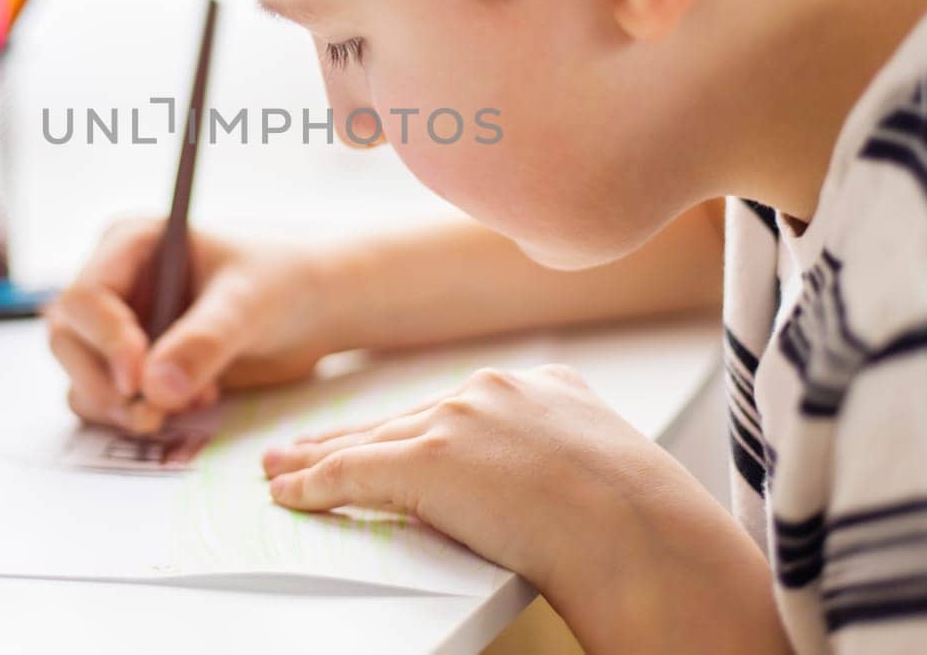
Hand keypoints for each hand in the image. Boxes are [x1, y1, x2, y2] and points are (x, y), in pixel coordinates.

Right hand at [45, 219, 339, 434]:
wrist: (312, 308)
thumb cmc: (282, 282)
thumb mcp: (248, 305)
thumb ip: (204, 341)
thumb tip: (155, 389)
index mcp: (130, 244)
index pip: (86, 296)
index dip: (105, 341)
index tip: (139, 382)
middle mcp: (114, 284)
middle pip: (69, 340)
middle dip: (104, 384)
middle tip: (151, 414)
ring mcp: (119, 327)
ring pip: (81, 378)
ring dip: (124, 407)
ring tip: (193, 403)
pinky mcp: (135, 366)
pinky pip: (109, 402)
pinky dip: (140, 415)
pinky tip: (196, 403)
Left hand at [261, 366, 785, 653]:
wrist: (645, 538)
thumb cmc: (645, 524)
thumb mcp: (608, 469)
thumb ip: (563, 460)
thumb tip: (551, 493)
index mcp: (543, 387)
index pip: (455, 409)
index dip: (408, 428)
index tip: (383, 436)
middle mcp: (494, 391)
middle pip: (403, 420)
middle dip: (350, 436)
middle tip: (302, 447)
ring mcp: (459, 420)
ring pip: (371, 442)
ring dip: (317, 459)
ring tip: (281, 468)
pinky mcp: (429, 461)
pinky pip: (353, 473)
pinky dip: (313, 485)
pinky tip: (288, 493)